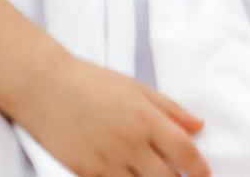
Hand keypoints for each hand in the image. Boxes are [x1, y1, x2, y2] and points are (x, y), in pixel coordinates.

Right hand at [17, 54, 207, 176]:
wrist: (45, 88)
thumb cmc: (92, 82)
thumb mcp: (137, 88)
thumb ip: (170, 110)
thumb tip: (198, 127)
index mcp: (147, 119)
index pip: (185, 152)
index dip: (199, 168)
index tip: (204, 173)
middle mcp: (130, 143)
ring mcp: (107, 162)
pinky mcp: (86, 173)